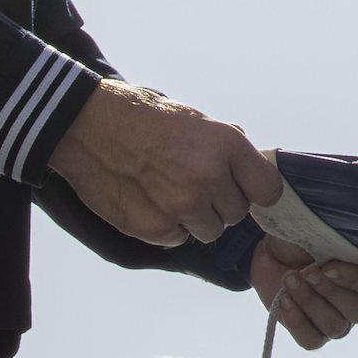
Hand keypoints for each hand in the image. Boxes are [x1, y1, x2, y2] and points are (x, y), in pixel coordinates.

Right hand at [47, 79, 284, 246]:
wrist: (89, 126)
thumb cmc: (143, 118)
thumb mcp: (196, 121)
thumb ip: (227, 148)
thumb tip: (251, 168)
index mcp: (226, 146)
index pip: (269, 189)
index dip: (255, 190)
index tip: (244, 189)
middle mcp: (210, 178)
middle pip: (237, 214)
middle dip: (220, 203)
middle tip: (193, 184)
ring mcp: (183, 206)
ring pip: (210, 231)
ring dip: (195, 218)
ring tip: (169, 191)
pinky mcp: (156, 227)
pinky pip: (178, 239)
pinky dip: (167, 227)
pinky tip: (149, 201)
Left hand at [250, 237, 357, 350]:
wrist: (270, 253)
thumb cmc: (300, 237)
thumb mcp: (316, 229)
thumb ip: (335, 234)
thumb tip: (344, 231)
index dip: (353, 279)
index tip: (327, 266)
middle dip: (328, 291)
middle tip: (305, 272)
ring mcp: (337, 319)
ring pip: (336, 326)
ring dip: (310, 303)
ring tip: (289, 280)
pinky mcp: (313, 334)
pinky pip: (312, 341)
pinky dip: (297, 322)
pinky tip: (284, 302)